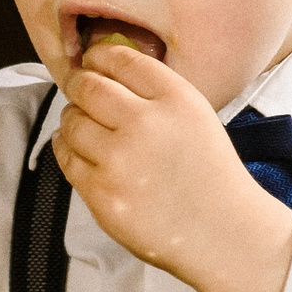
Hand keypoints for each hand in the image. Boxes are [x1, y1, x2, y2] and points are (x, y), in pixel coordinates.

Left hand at [52, 45, 291, 291]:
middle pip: (87, 86)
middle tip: (79, 90)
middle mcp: (146, 124)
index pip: (120, 59)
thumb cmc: (209, 174)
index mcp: (176, 99)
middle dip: (78, 85)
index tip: (91, 61)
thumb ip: (154, 92)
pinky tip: (81, 150)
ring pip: (71, 122)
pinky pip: (67, 158)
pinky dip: (68, 149)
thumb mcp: (196, 117)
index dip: (98, 56)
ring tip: (85, 126)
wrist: (225, 234)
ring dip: (73, 119)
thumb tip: (101, 69)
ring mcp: (120, 160)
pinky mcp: (102, 193)